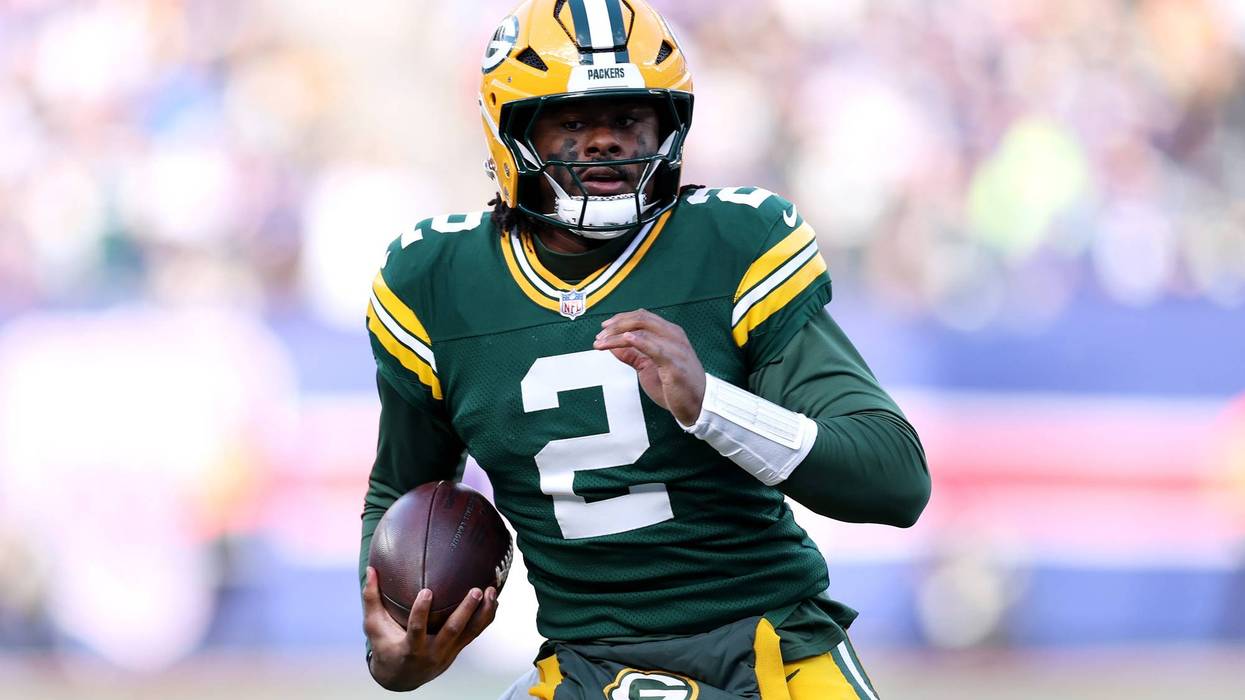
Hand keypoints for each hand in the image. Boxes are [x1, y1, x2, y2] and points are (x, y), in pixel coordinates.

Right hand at [361, 566, 497, 690]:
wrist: (401, 678)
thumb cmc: (384, 646)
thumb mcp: (374, 626)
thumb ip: (371, 598)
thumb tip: (370, 568)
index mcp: (410, 648)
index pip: (416, 630)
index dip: (421, 612)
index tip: (427, 591)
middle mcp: (432, 653)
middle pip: (452, 631)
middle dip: (465, 611)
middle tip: (476, 591)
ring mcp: (448, 652)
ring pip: (470, 633)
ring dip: (483, 612)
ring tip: (492, 591)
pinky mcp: (457, 650)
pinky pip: (475, 633)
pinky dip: (486, 617)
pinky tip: (494, 600)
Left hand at [593, 309, 706, 425]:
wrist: (698, 406)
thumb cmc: (676, 386)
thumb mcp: (648, 367)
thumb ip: (632, 355)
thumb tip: (611, 345)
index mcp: (669, 333)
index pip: (642, 317)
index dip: (620, 319)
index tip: (604, 328)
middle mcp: (673, 336)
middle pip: (641, 319)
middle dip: (616, 325)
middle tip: (600, 336)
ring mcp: (676, 349)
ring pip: (644, 332)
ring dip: (618, 335)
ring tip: (602, 342)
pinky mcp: (674, 365)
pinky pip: (656, 348)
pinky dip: (640, 341)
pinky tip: (626, 338)